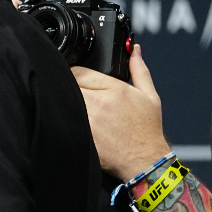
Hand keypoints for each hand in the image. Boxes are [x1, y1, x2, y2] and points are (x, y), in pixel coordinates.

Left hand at [73, 44, 171, 180]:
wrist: (143, 161)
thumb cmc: (146, 130)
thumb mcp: (149, 95)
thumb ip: (139, 69)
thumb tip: (134, 50)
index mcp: (114, 90)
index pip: (78, 71)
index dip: (76, 72)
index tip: (78, 77)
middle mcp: (97, 104)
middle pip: (67, 84)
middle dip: (68, 85)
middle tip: (73, 91)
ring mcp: (86, 121)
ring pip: (62, 102)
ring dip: (63, 101)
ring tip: (72, 106)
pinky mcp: (79, 136)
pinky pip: (62, 121)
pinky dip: (63, 119)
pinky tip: (71, 121)